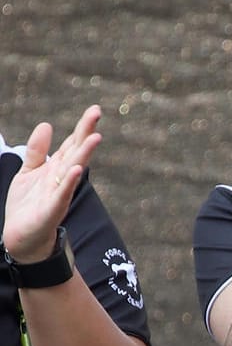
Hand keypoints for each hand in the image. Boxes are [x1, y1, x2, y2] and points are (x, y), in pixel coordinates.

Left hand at [2, 105, 101, 261]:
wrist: (21, 236)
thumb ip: (37, 150)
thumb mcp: (28, 172)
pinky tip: (77, 170)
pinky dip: (70, 181)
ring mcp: (59, 192)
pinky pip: (63, 193)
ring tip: (94, 137)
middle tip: (97, 113)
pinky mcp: (52, 208)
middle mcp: (62, 177)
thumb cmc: (27, 205)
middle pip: (77, 151)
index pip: (72, 143)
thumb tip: (46, 125)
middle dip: (86, 132)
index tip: (95, 110)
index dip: (82, 127)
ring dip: (84, 153)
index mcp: (57, 168)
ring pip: (74, 169)